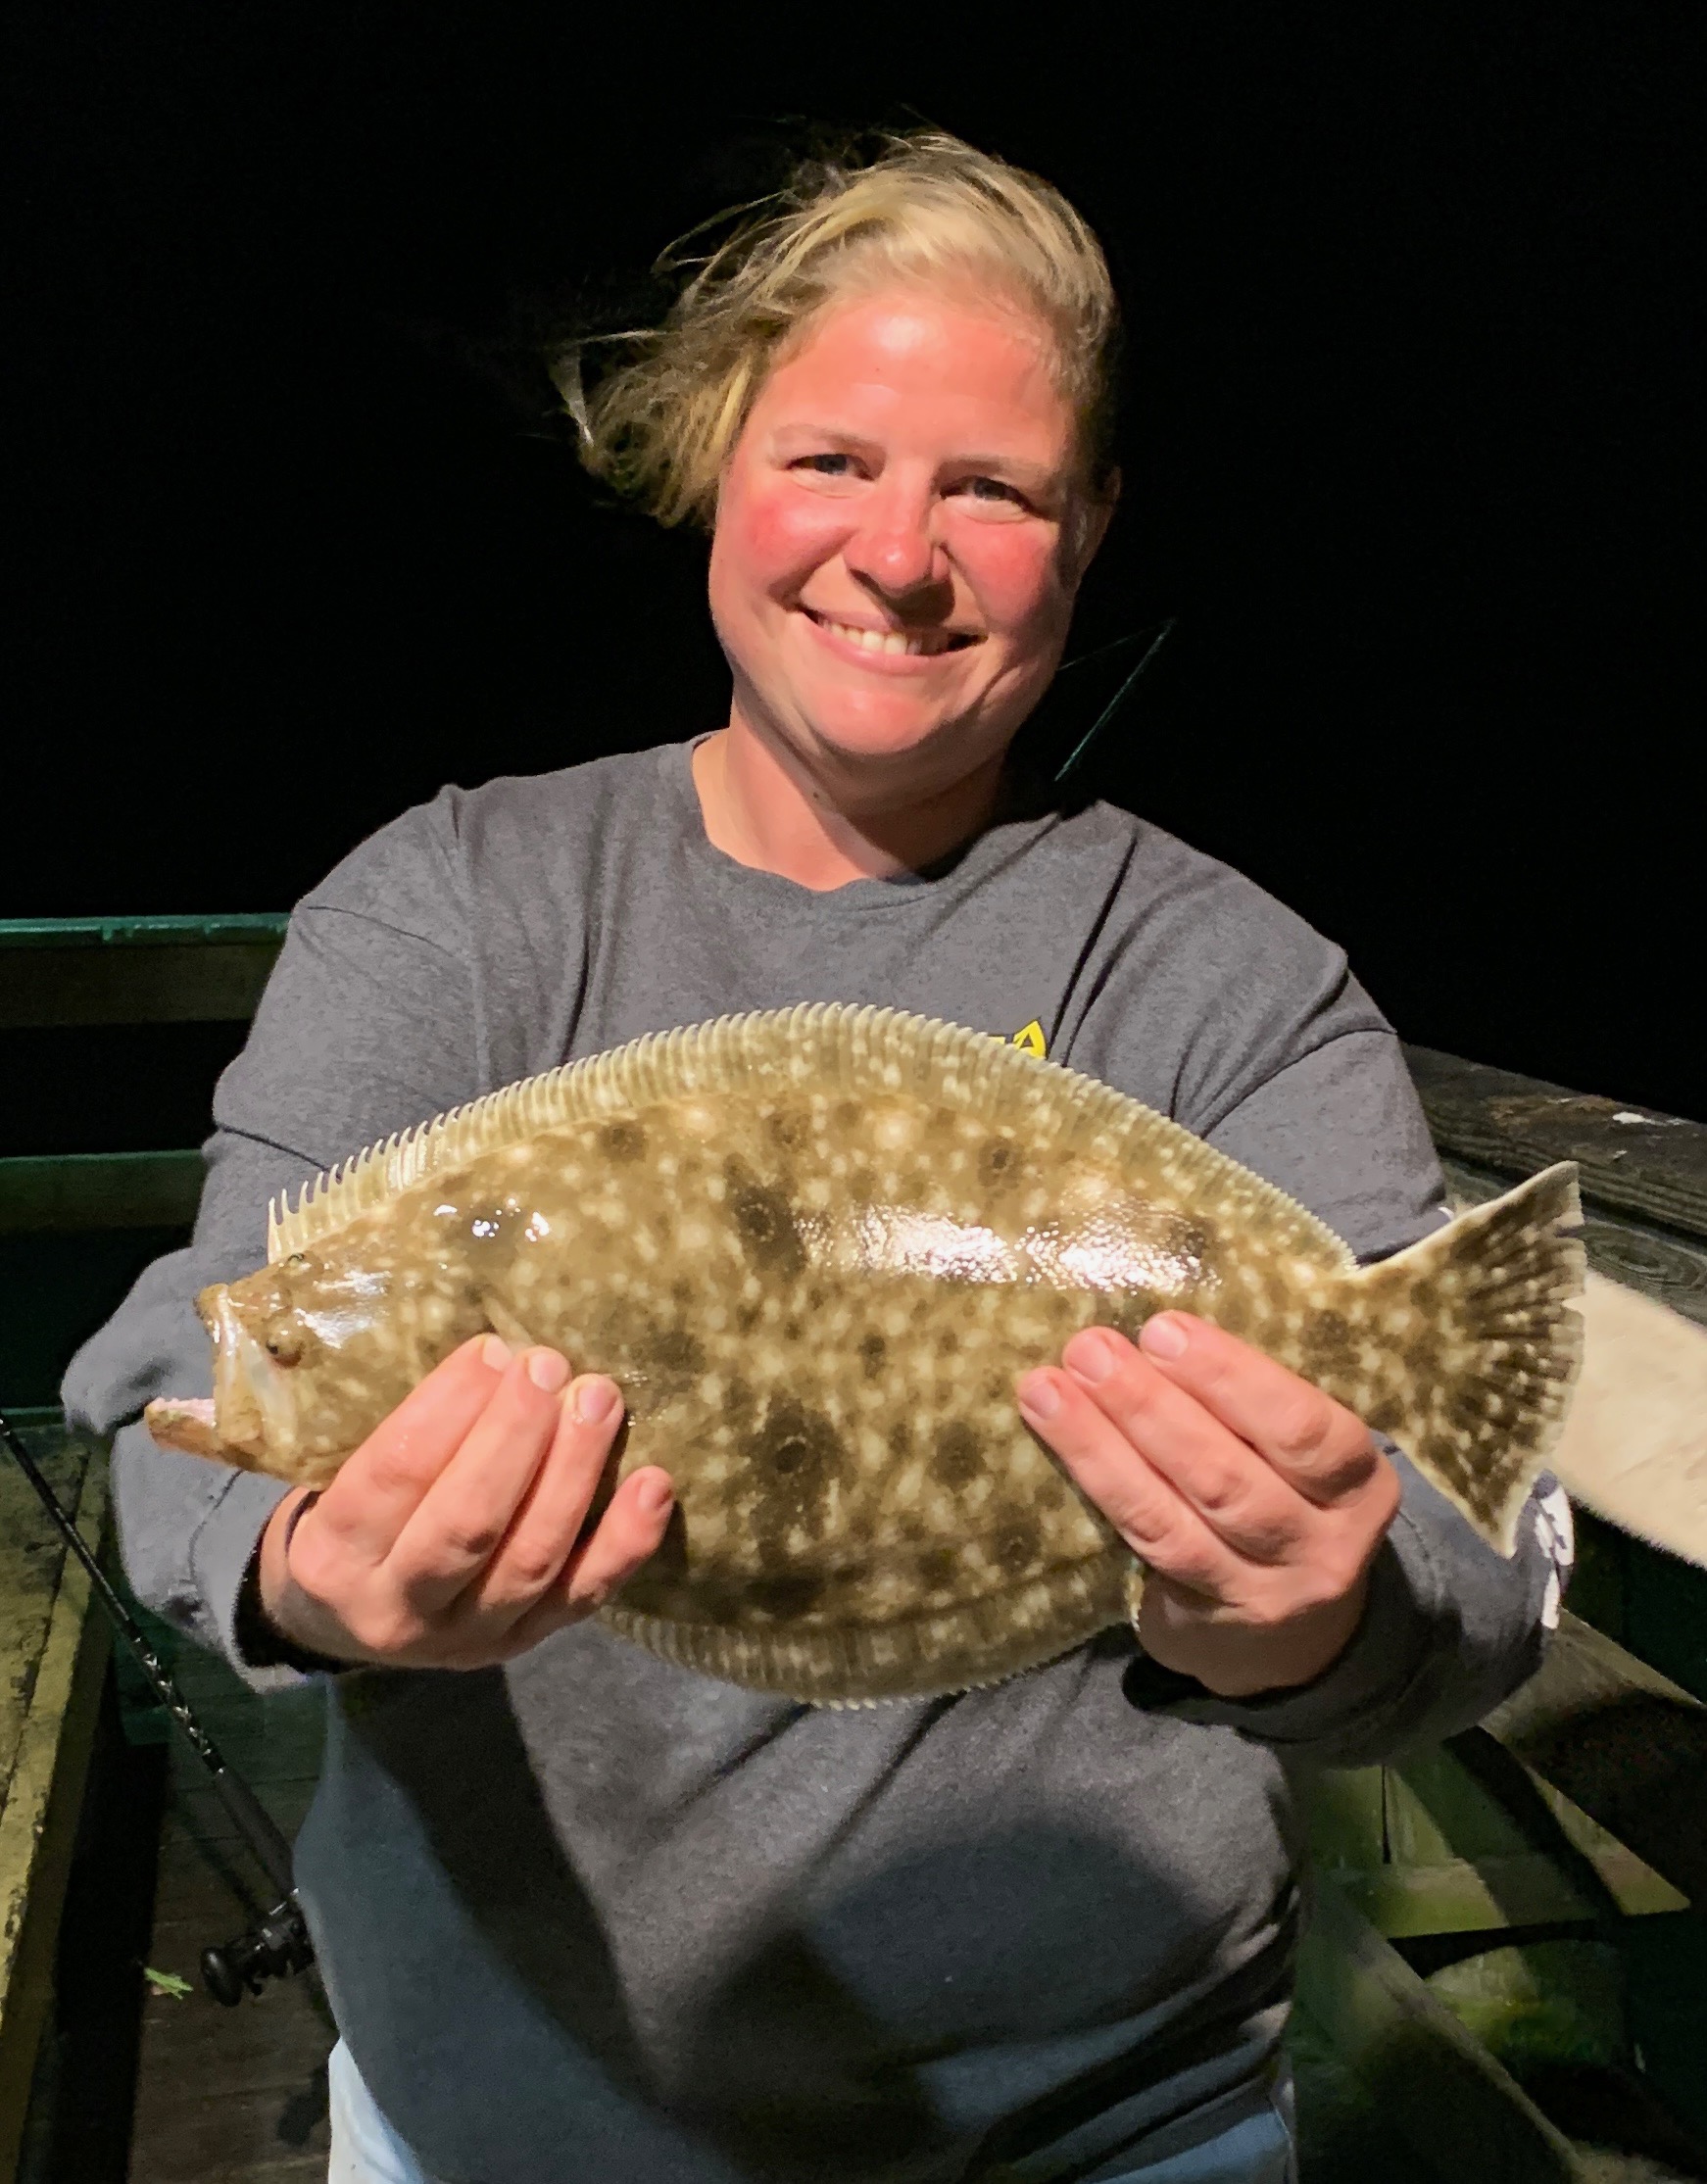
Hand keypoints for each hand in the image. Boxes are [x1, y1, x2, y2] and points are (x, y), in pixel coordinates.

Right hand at [257, 1335, 672, 1668]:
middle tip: (550, 1365)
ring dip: (573, 1475)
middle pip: (466, 1525)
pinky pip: (584, 1597)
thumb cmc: (353, 1514)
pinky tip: (655, 1483)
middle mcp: (398, 1608)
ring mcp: (468, 1636)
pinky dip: (626, 1542)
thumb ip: (395, 1424)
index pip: (391, 1477)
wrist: (345, 1621)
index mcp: (335, 1554)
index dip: (445, 1408)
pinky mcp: (525, 1644)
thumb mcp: (338, 1471)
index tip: (490, 1349)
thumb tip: (489, 1345)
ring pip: (531, 1561)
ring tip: (601, 1402)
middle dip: (515, 1438)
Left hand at [1018, 1314, 1399, 1696]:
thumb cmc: (1290, 1494)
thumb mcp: (1303, 1452)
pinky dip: (1100, 1488)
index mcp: (1359, 1484)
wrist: (1300, 1630)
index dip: (1231, 1378)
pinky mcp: (1202, 1622)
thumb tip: (1159, 1325)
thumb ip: (1255, 1400)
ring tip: (1049, 1389)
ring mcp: (1262, 1593)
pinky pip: (1145, 1549)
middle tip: (1092, 1348)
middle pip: (1229, 1477)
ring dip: (1103, 1447)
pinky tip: (1057, 1441)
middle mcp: (1322, 1547)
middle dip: (1150, 1406)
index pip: (1306, 1431)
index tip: (1163, 1328)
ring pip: (1174, 1520)